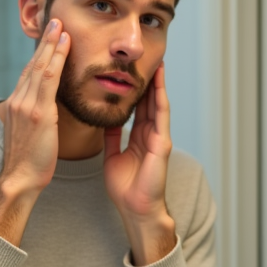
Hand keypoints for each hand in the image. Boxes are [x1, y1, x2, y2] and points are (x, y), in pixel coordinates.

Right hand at [0, 19, 69, 244]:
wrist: (21, 179)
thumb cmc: (31, 161)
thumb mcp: (32, 133)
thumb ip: (37, 116)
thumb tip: (48, 108)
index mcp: (18, 104)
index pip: (30, 72)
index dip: (41, 53)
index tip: (50, 37)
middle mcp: (19, 100)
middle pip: (34, 64)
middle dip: (45, 41)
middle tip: (56, 20)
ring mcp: (27, 105)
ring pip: (41, 66)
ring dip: (52, 44)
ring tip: (62, 25)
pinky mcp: (37, 112)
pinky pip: (48, 79)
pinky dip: (56, 59)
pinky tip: (65, 45)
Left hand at [104, 64, 177, 264]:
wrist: (135, 207)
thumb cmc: (125, 186)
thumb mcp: (112, 155)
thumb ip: (111, 137)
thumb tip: (105, 120)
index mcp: (139, 136)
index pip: (138, 107)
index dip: (135, 88)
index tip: (129, 69)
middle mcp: (151, 134)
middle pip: (149, 101)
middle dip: (149, 80)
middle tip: (146, 58)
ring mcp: (159, 138)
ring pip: (158, 105)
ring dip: (159, 84)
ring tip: (158, 64)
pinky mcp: (162, 144)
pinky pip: (161, 118)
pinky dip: (160, 100)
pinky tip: (159, 85)